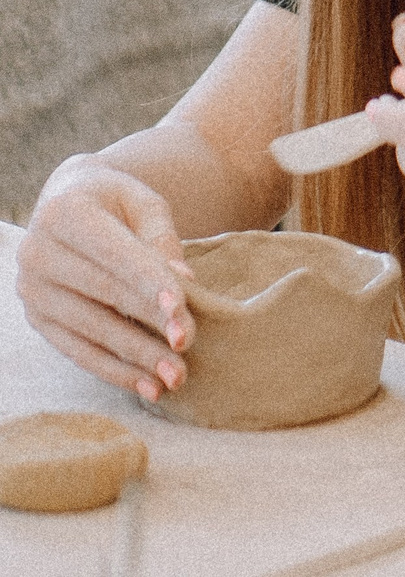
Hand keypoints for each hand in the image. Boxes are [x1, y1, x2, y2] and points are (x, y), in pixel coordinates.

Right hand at [17, 158, 196, 401]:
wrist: (70, 201)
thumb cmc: (117, 201)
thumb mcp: (145, 203)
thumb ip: (162, 238)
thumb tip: (183, 280)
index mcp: (65, 213)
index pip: (115, 256)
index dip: (149, 284)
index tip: (182, 311)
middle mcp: (37, 252)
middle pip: (104, 296)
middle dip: (149, 324)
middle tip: (189, 347)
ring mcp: (32, 289)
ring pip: (91, 330)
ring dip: (135, 358)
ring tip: (176, 377)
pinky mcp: (37, 317)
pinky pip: (77, 350)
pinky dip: (114, 370)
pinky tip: (148, 387)